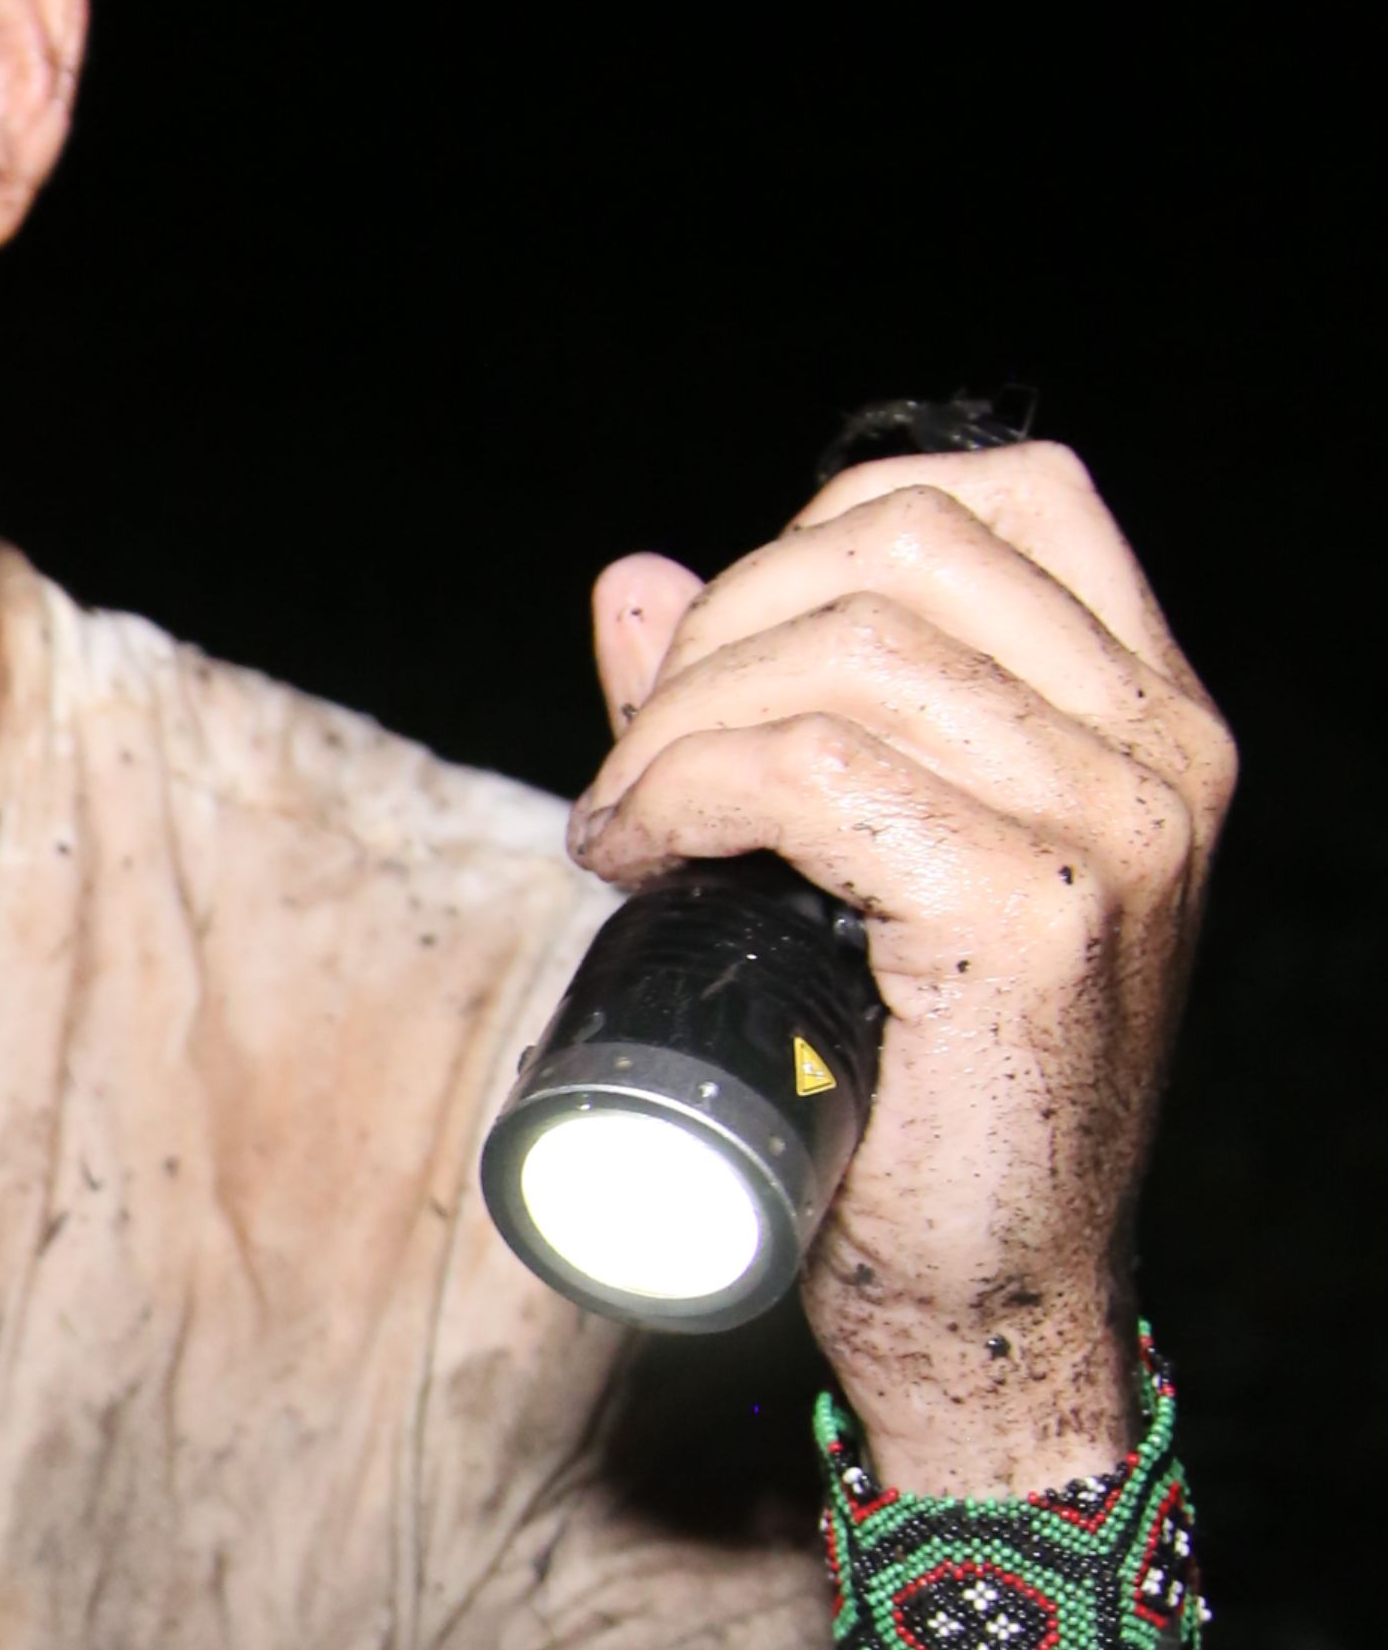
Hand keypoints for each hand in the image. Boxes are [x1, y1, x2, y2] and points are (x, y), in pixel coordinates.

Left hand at [572, 443, 1233, 1493]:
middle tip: (644, 760)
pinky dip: (679, 790)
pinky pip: (804, 770)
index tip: (728, 652)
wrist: (983, 1292)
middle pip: (887, 550)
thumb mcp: (855, 852)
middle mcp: (1159, 751)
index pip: (999, 495)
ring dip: (676, 720)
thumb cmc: (914, 1076)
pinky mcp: (1031, 912)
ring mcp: (1112, 827)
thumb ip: (759, 704)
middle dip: (720, 632)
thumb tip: (636, 577)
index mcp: (1148, 713)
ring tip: (630, 817)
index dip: (821, 530)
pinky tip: (633, 853)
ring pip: (835, 650)